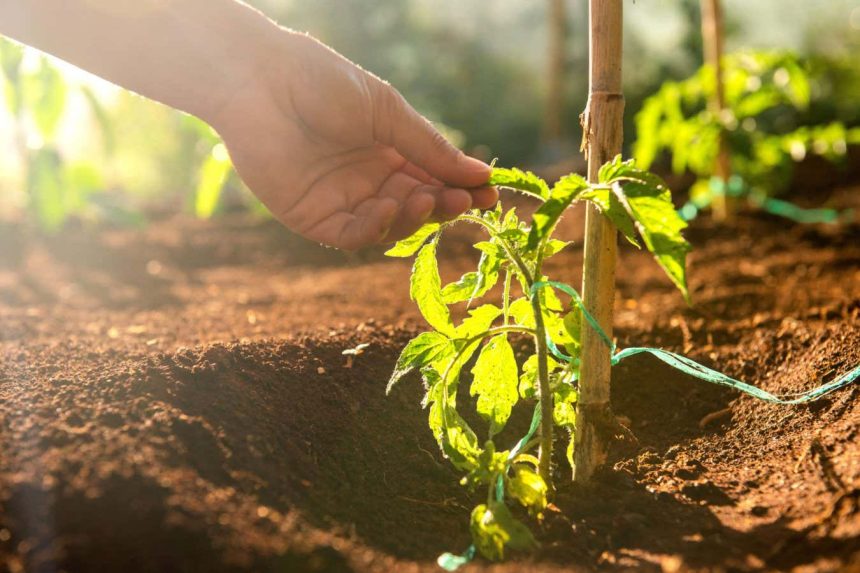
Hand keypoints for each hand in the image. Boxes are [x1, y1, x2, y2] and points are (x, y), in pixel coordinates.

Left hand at [211, 30, 497, 249]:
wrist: (260, 81)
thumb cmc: (323, 84)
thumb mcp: (388, 114)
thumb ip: (430, 149)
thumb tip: (482, 174)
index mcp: (388, 151)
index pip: (432, 179)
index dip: (460, 189)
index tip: (489, 195)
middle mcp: (367, 180)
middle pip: (416, 207)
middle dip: (443, 206)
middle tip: (465, 202)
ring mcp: (341, 201)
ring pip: (389, 226)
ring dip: (412, 217)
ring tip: (425, 198)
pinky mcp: (312, 218)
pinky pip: (352, 235)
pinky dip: (374, 228)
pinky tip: (385, 207)